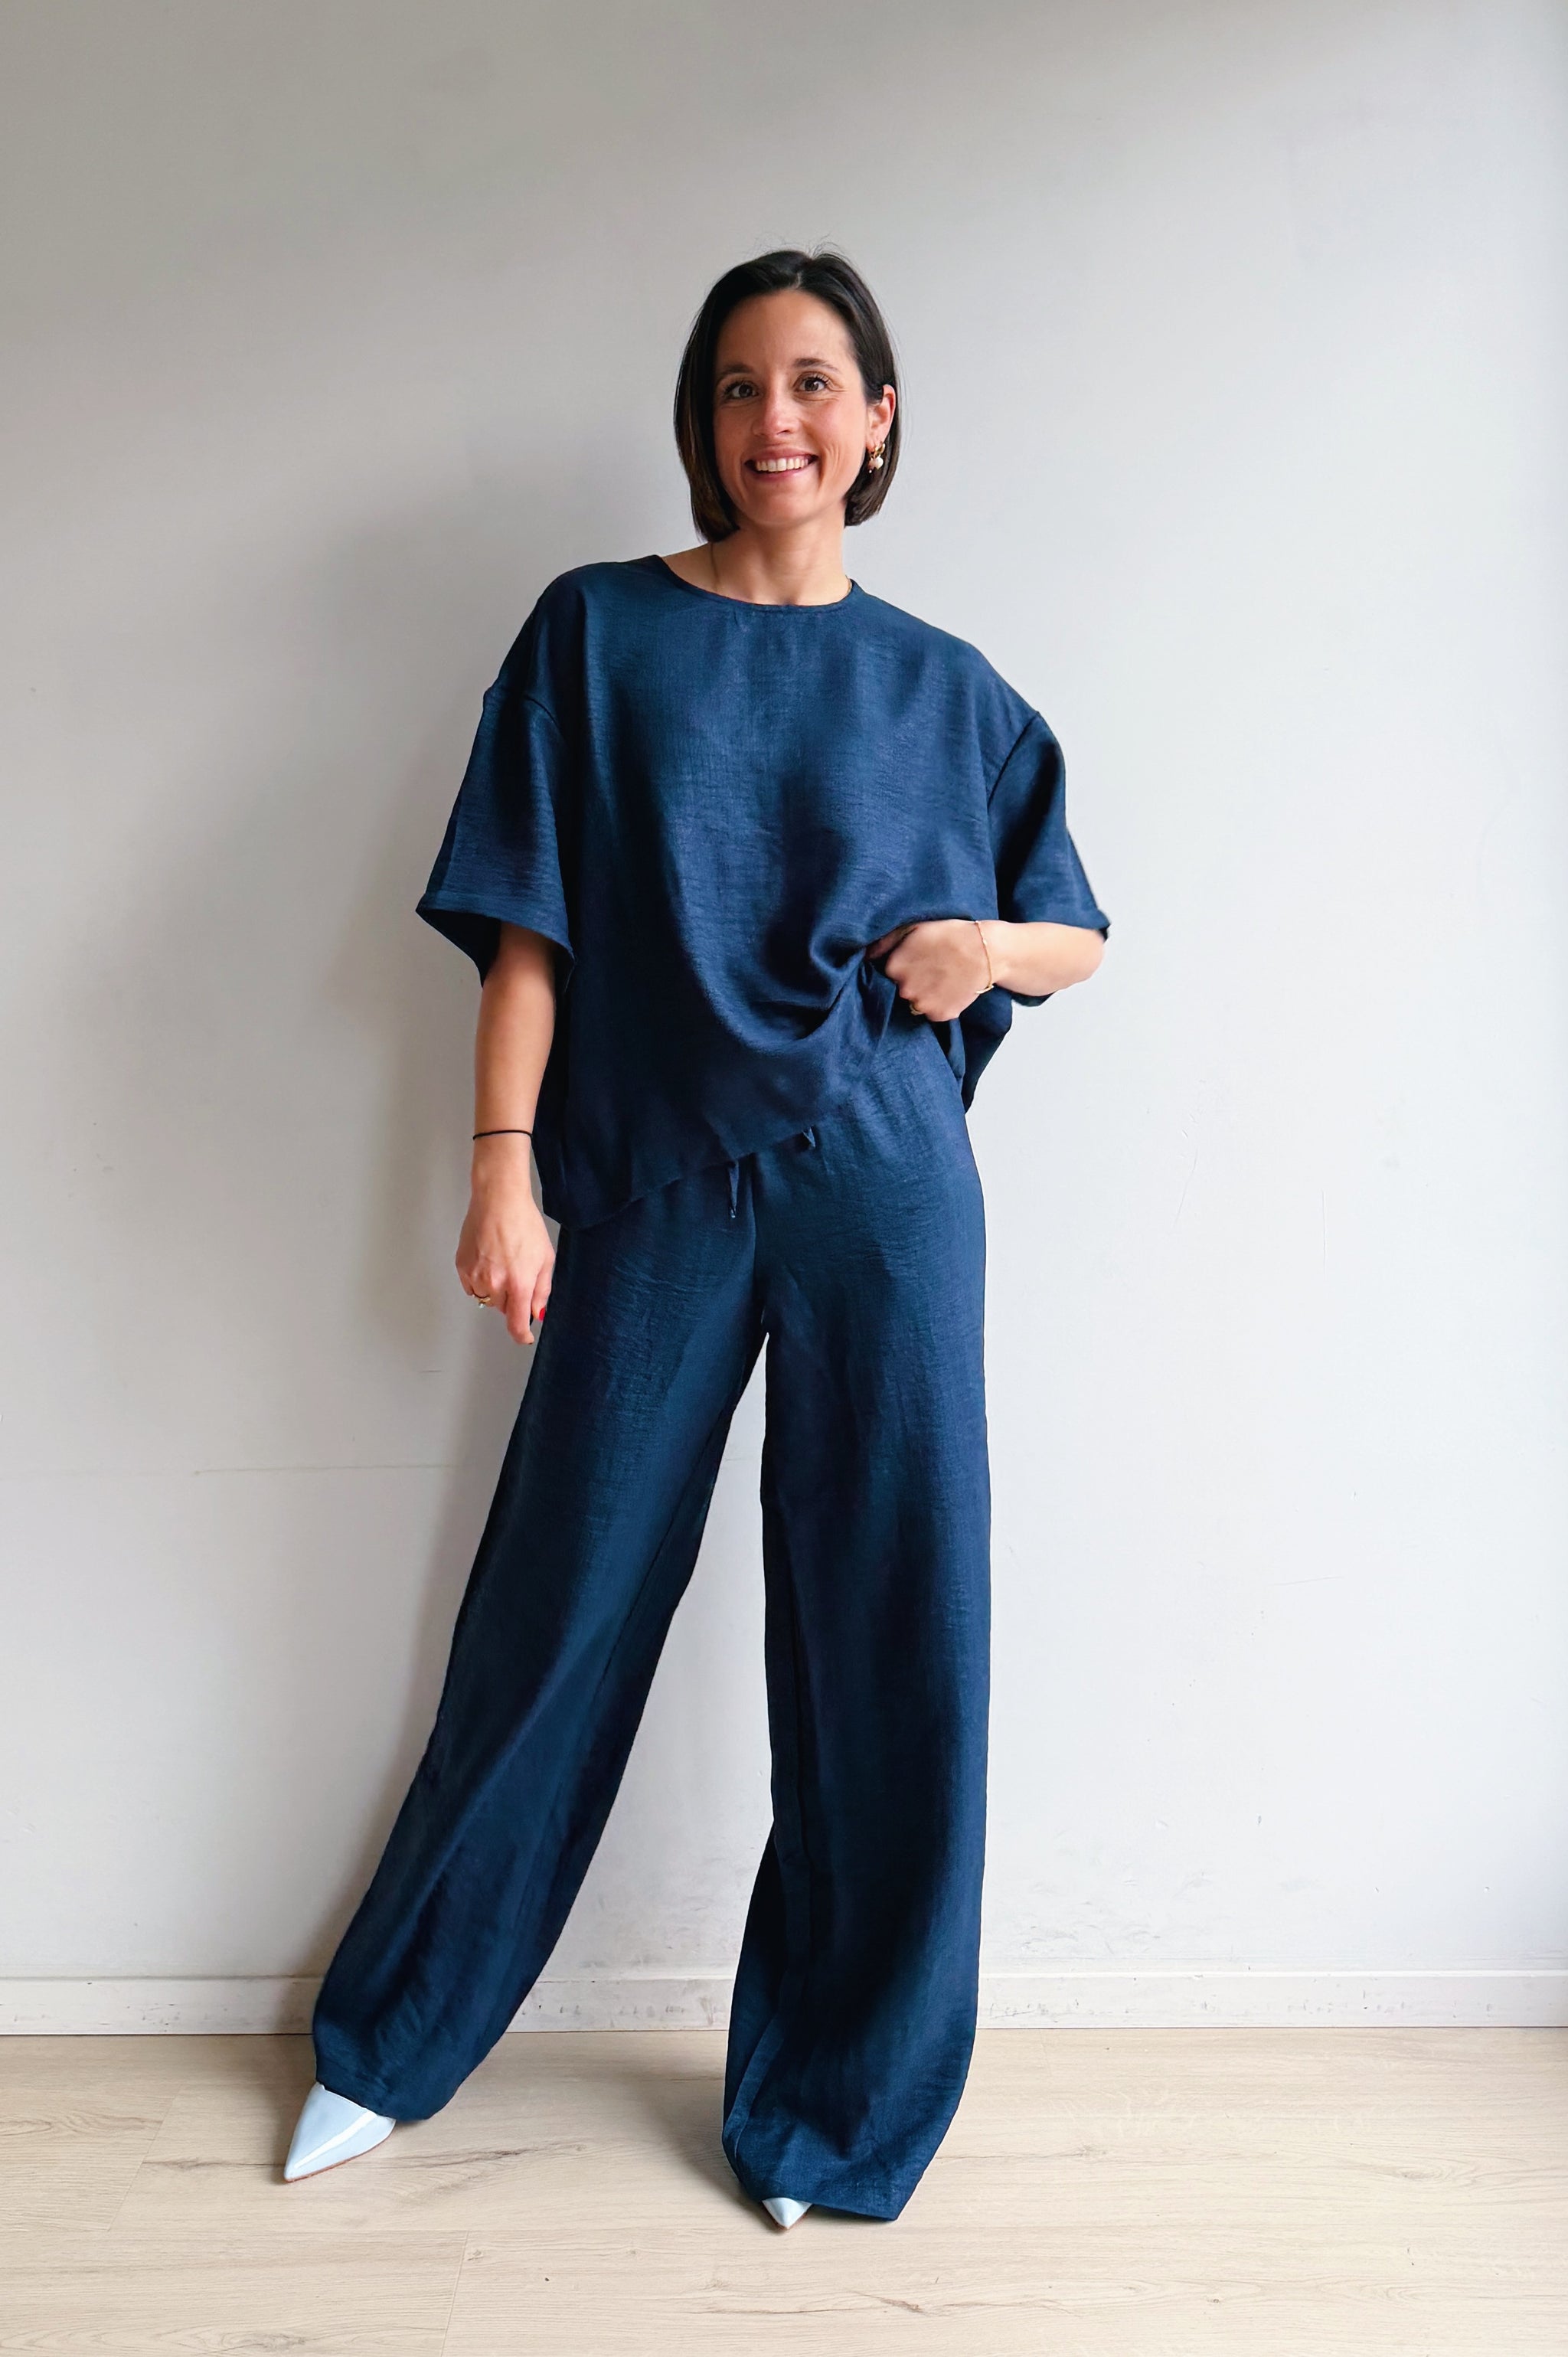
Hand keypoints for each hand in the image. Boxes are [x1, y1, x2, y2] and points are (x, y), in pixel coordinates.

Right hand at [457, 1144, 554, 1344]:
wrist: (498, 1200)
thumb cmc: (523, 1223)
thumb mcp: (545, 1258)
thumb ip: (541, 1289)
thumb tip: (537, 1312)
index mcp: (518, 1283)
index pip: (516, 1324)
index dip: (521, 1334)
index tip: (525, 1336)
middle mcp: (494, 1284)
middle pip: (502, 1309)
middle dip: (511, 1299)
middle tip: (516, 1273)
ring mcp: (475, 1276)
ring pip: (486, 1298)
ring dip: (495, 1289)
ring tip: (502, 1262)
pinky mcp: (462, 1267)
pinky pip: (472, 1286)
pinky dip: (480, 1280)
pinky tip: (488, 1259)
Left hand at [867, 919, 992, 1022]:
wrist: (985, 951)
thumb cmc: (950, 935)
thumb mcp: (914, 927)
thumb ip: (885, 942)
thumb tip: (866, 955)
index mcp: (894, 967)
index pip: (888, 972)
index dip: (903, 965)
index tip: (917, 959)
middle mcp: (904, 989)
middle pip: (902, 989)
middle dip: (913, 981)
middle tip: (933, 967)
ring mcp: (922, 1004)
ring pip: (917, 1002)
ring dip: (926, 994)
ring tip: (943, 978)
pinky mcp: (940, 1015)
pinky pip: (933, 1012)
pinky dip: (940, 1004)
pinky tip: (951, 988)